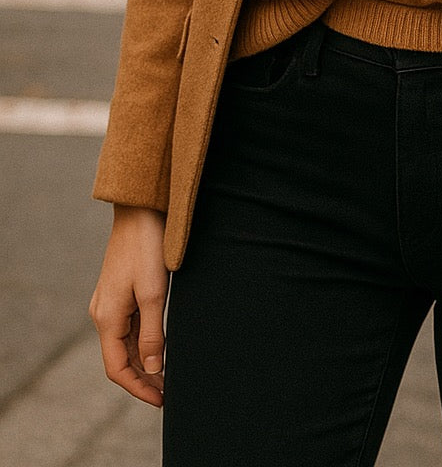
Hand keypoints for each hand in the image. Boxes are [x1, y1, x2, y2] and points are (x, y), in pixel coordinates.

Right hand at [89, 205, 168, 407]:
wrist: (140, 211)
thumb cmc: (147, 248)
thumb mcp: (153, 293)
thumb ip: (152, 333)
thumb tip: (151, 369)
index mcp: (107, 318)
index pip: (116, 368)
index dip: (138, 388)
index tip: (161, 400)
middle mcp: (103, 314)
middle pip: (120, 358)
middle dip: (143, 378)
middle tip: (169, 392)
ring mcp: (109, 303)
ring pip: (124, 343)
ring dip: (143, 361)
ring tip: (168, 375)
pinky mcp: (119, 292)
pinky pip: (128, 327)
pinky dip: (142, 342)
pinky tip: (160, 346)